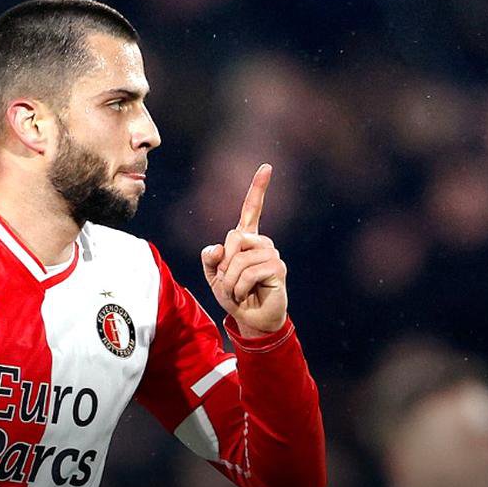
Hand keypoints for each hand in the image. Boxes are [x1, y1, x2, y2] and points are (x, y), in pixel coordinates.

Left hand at [200, 164, 287, 336]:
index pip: (252, 209)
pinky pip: (249, 273)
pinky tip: (246, 295)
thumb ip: (210, 259)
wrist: (251, 319)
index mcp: (247, 239)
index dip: (258, 188)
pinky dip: (240, 288)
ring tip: (238, 291)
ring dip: (231, 281)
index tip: (267, 167)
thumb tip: (218, 247)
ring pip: (239, 259)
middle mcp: (262, 243)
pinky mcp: (278, 269)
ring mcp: (272, 255)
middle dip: (224, 264)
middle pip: (234, 237)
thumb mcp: (215, 277)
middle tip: (230, 282)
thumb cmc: (235, 296)